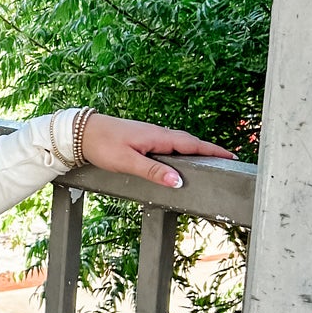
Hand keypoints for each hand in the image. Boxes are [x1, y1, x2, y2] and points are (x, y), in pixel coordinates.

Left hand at [78, 114, 235, 190]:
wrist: (80, 131)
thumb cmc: (102, 144)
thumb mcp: (128, 162)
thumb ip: (153, 171)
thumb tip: (178, 181)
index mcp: (158, 137)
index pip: (192, 144)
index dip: (212, 151)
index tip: (231, 156)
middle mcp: (157, 133)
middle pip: (188, 142)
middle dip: (208, 151)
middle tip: (225, 160)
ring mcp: (149, 134)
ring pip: (178, 142)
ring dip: (194, 150)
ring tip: (208, 160)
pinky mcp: (142, 137)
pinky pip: (168, 144)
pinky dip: (180, 149)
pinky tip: (178, 158)